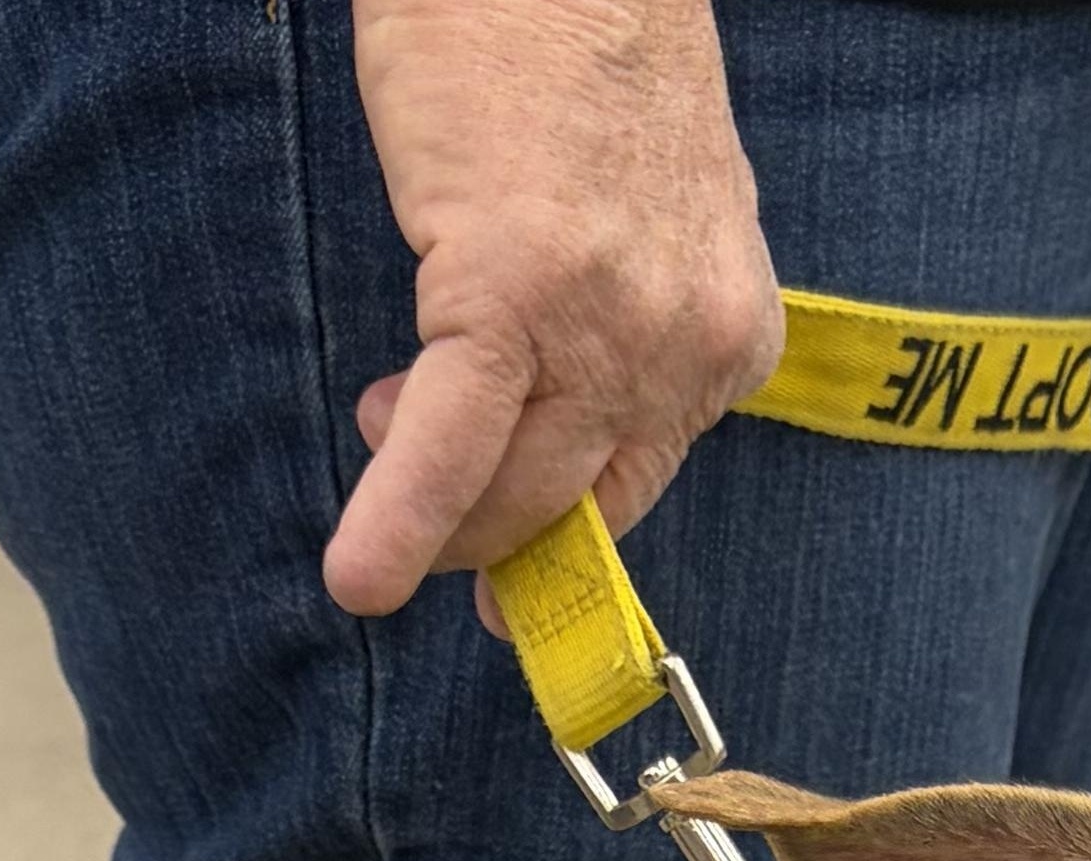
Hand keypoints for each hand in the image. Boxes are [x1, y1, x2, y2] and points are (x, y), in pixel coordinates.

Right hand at [331, 0, 784, 620]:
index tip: (502, 549)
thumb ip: (629, 315)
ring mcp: (606, 328)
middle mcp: (688, 346)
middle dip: (489, 533)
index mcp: (732, 329)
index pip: (641, 475)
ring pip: (517, 491)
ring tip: (375, 505)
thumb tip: (550, 408)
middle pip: (581, 504)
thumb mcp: (649, 211)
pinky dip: (399, 522)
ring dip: (434, 523)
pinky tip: (358, 577)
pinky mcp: (509, 294)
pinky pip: (451, 447)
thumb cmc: (575, 51)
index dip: (559, 522)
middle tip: (423, 525)